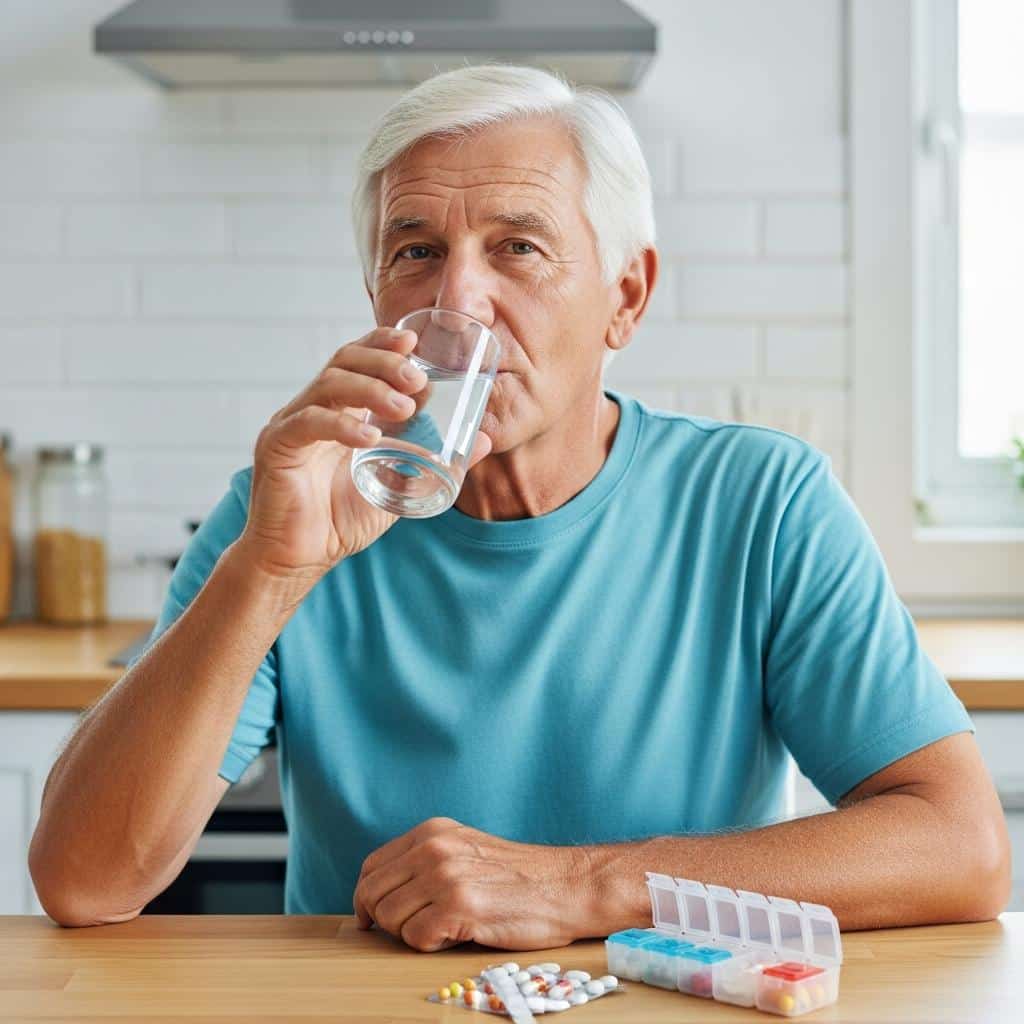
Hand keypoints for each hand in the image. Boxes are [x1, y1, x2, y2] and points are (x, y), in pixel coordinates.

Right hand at [238, 329, 491, 582]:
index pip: (358, 359)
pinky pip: (308, 423)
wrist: (298, 559)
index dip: (383, 343)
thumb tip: (483, 441)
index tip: (413, 341)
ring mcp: (291, 423)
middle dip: (384, 362)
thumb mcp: (399, 487)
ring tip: (405, 408)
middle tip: (417, 379)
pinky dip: (342, 426)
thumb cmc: (341, 521)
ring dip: (371, 390)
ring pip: (329, 385)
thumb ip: (434, 462)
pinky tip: (369, 436)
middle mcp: (313, 408)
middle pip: (345, 361)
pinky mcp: (276, 446)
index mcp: (339, 409)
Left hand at [353, 817, 589, 951]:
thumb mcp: (465, 850)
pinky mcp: (457, 906)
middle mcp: (433, 848)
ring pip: (389, 918)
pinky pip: (414, 938)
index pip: (372, 867)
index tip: (372, 917)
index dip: (367, 897)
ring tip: (443, 928)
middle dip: (385, 920)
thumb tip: (382, 891)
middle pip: (373, 894)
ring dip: (410, 933)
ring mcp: (444, 876)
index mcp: (432, 832)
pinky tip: (456, 935)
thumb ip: (426, 860)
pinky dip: (430, 945)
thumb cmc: (517, 877)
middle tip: (414, 929)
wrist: (564, 886)